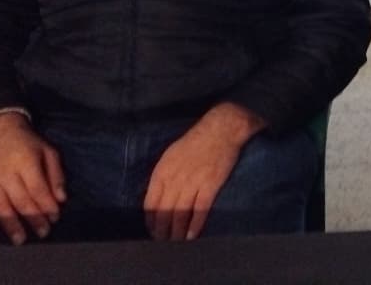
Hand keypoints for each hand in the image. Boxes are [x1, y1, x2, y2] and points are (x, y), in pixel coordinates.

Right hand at [0, 112, 65, 244]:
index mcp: (25, 162)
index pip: (37, 188)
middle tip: (43, 233)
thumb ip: (56, 175)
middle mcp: (5, 173)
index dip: (47, 205)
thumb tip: (62, 199)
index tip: (55, 217)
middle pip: (20, 200)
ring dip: (11, 225)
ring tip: (21, 240)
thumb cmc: (29, 145)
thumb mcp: (48, 152)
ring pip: (0, 206)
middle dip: (33, 218)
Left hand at [143, 103, 264, 240]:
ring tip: (176, 241)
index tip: (152, 229)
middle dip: (162, 230)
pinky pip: (200, 211)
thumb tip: (159, 194)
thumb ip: (164, 174)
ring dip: (177, 231)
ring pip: (181, 214)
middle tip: (162, 241)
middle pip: (164, 212)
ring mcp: (193, 184)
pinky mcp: (210, 186)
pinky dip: (195, 225)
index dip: (150, 220)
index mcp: (162, 171)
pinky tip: (192, 235)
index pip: (151, 203)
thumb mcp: (171, 154)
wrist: (220, 130)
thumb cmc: (195, 140)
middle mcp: (175, 179)